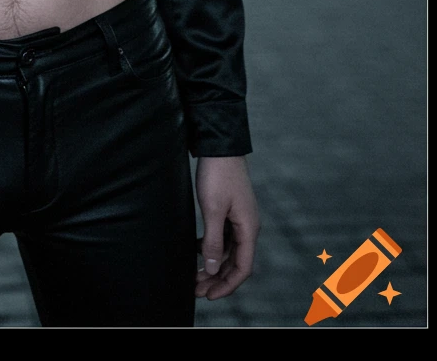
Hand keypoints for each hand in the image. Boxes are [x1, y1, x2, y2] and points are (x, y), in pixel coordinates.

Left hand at [194, 155, 259, 299]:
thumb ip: (215, 242)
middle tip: (195, 290)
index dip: (226, 286)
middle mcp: (247, 227)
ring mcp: (239, 218)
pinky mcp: (230, 210)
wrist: (220, 145)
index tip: (208, 295)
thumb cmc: (218, 175)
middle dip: (217, 279)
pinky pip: (223, 237)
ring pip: (228, 251)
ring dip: (213, 265)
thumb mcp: (213, 210)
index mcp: (248, 229)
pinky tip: (196, 250)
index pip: (242, 269)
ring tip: (193, 275)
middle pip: (235, 262)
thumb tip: (214, 269)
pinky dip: (212, 247)